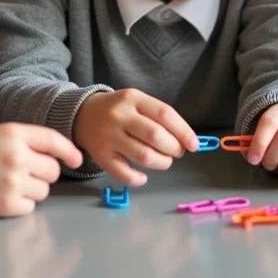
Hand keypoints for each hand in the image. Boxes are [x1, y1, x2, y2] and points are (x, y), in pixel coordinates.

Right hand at [0, 121, 82, 216]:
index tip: (76, 160)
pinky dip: (20, 206)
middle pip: (52, 171)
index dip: (69, 151)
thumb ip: (11, 135)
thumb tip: (35, 145)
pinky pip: (29, 208)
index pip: (53, 141)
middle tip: (24, 175)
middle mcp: (18, 156)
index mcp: (13, 133)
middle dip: (43, 174)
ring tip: (7, 187)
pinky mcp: (5, 206)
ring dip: (31, 191)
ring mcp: (13, 182)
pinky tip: (1, 199)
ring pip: (43, 191)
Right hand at [72, 89, 197, 186]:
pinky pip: (123, 172)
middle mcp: (120, 116)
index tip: (194, 144)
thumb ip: (159, 116)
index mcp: (133, 98)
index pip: (165, 114)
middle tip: (177, 152)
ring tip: (164, 161)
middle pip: (155, 135)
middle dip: (173, 148)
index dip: (184, 131)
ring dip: (161, 162)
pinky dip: (137, 179)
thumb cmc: (119, 110)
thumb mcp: (137, 102)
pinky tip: (143, 176)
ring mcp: (108, 136)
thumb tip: (186, 140)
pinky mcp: (100, 155)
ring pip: (143, 155)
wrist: (83, 115)